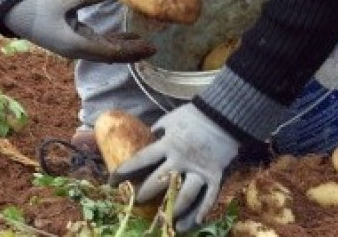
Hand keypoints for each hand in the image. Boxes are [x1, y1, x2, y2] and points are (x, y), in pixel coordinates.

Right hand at [2, 0, 155, 62]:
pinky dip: (115, 42)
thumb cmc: (38, 6)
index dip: (130, 50)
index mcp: (74, 44)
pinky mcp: (75, 40)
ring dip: (125, 49)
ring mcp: (75, 46)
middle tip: (154, 49)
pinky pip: (99, 44)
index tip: (148, 47)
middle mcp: (76, 50)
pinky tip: (129, 37)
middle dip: (132, 53)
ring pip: (106, 51)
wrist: (16, 13)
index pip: (109, 52)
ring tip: (146, 46)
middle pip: (110, 55)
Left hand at [110, 103, 239, 231]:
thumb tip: (149, 134)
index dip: (124, 171)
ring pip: (184, 195)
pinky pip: (209, 196)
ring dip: (173, 209)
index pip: (141, 160)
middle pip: (159, 182)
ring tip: (166, 219)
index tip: (112, 181)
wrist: (225, 115)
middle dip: (145, 194)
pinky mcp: (214, 174)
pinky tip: (195, 222)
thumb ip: (160, 128)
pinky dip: (203, 210)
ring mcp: (199, 169)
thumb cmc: (196, 114)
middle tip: (138, 201)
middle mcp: (181, 160)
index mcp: (168, 144)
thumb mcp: (173, 118)